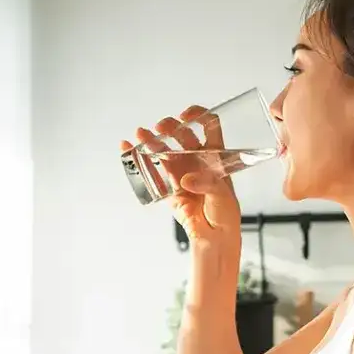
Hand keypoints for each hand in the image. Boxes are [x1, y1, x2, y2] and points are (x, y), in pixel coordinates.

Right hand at [121, 105, 241, 245]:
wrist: (213, 237)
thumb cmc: (225, 214)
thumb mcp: (223, 196)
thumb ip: (207, 184)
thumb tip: (186, 179)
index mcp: (215, 157)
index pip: (209, 126)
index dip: (198, 115)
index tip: (185, 116)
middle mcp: (197, 160)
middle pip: (183, 135)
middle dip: (170, 127)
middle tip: (161, 128)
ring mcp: (181, 172)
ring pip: (164, 150)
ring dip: (152, 140)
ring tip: (141, 135)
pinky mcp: (167, 187)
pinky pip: (152, 170)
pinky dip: (138, 159)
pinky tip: (128, 148)